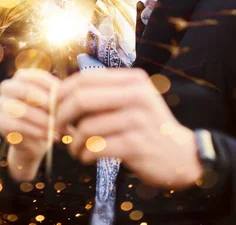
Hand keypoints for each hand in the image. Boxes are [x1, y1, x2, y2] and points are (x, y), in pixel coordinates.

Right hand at [0, 69, 59, 179]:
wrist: (36, 140)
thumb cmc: (48, 115)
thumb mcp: (56, 104)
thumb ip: (59, 98)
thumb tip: (69, 96)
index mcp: (22, 76)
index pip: (37, 77)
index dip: (52, 88)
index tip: (67, 99)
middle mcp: (7, 86)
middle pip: (23, 89)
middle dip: (43, 101)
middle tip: (59, 112)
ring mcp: (0, 103)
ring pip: (19, 109)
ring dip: (40, 119)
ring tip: (56, 127)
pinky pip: (16, 125)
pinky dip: (35, 131)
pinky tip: (49, 136)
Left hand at [56, 68, 201, 189]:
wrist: (181, 156)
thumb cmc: (148, 127)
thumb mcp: (133, 101)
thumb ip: (104, 94)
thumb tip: (60, 94)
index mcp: (134, 80)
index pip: (85, 78)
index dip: (62, 93)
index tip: (54, 107)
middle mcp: (138, 95)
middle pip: (82, 99)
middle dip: (62, 115)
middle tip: (58, 128)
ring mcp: (138, 120)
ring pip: (86, 127)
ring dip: (73, 142)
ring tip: (75, 149)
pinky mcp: (137, 145)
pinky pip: (96, 148)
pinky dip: (85, 155)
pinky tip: (87, 157)